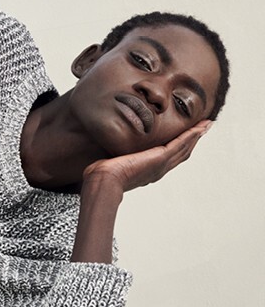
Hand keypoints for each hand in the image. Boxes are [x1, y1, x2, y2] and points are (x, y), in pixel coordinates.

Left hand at [83, 119, 212, 193]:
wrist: (103, 181)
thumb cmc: (101, 176)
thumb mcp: (111, 162)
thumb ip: (113, 156)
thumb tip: (104, 150)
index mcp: (147, 170)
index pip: (167, 156)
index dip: (178, 146)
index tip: (185, 137)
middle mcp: (157, 170)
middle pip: (181, 153)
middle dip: (192, 140)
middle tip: (203, 128)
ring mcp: (161, 165)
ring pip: (184, 148)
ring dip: (195, 136)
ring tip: (205, 125)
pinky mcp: (160, 158)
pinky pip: (180, 144)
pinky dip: (191, 135)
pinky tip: (199, 127)